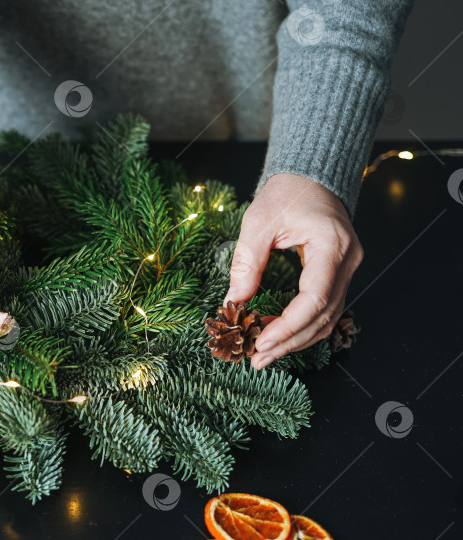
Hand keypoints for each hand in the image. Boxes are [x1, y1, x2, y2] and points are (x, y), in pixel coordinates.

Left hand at [225, 173, 362, 368]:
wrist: (310, 177)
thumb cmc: (286, 192)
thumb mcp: (258, 222)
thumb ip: (246, 262)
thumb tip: (233, 301)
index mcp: (332, 245)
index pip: (316, 298)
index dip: (289, 325)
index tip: (261, 341)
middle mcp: (348, 261)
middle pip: (324, 315)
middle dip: (290, 341)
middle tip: (258, 359)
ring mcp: (347, 269)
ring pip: (328, 317)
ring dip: (296, 340)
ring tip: (264, 355)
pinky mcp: (338, 274)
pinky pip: (325, 308)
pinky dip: (302, 326)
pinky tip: (280, 337)